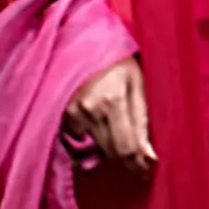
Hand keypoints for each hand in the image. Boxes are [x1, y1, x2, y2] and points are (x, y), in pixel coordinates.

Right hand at [65, 53, 153, 173]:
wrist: (81, 40)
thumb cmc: (116, 59)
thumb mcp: (138, 82)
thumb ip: (143, 120)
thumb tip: (149, 156)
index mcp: (112, 101)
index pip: (126, 148)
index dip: (138, 164)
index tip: (146, 168)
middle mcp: (88, 110)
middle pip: (110, 153)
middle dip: (126, 157)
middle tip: (137, 154)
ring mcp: (70, 114)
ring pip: (94, 149)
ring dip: (107, 147)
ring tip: (115, 128)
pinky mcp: (59, 116)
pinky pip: (78, 142)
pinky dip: (90, 140)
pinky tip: (97, 125)